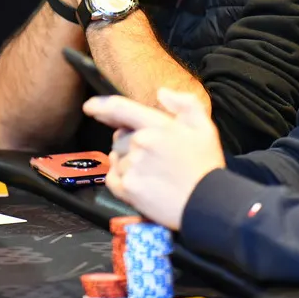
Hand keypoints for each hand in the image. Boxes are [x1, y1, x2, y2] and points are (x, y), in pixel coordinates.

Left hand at [83, 89, 224, 230]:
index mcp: (157, 126)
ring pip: (116, 159)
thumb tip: (161, 93)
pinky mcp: (128, 188)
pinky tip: (140, 184)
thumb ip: (184, 104)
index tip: (89, 107)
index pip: (120, 109)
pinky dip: (120, 181)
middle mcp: (140, 144)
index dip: (101, 106)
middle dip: (128, 143)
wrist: (208, 204)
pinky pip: (112, 179)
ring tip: (151, 174)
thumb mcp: (204, 127)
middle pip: (119, 138)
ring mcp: (132, 166)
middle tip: (152, 157)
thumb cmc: (206, 165)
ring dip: (126, 163)